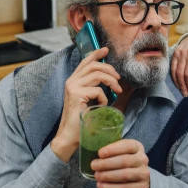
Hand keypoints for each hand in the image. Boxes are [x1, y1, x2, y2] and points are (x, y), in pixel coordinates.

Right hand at [51, 47, 122, 161]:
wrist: (69, 136)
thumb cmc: (81, 120)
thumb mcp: (89, 100)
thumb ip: (96, 89)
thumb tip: (112, 80)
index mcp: (73, 80)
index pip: (85, 62)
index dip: (96, 54)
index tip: (106, 50)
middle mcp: (71, 81)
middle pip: (94, 65)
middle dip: (110, 69)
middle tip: (118, 79)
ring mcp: (72, 87)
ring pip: (98, 74)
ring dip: (111, 82)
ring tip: (117, 91)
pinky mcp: (76, 95)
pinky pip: (98, 90)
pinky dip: (104, 98)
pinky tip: (102, 106)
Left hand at [92, 138, 149, 187]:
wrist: (138, 182)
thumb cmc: (124, 164)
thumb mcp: (120, 153)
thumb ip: (109, 150)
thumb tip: (88, 145)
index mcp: (137, 147)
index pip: (127, 145)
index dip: (113, 149)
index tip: (99, 153)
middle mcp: (142, 159)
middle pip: (124, 161)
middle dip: (106, 164)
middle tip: (94, 165)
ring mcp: (143, 174)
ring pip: (124, 175)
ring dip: (107, 176)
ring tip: (97, 176)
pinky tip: (100, 186)